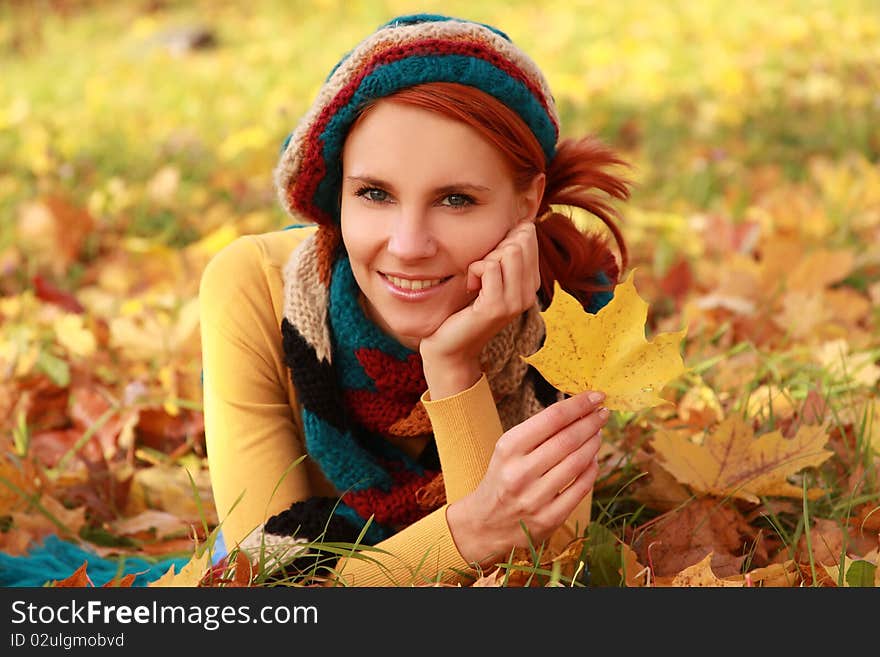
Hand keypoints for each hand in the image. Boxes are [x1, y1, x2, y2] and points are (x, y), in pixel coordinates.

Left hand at [419, 220, 540, 394]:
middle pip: (519, 241)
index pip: (528, 236)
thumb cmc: (463, 309)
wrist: (451, 348)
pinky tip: (470, 288)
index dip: (502, 238)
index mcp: (529, 284)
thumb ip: (502, 255)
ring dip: (483, 260)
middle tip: (480, 272)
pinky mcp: (497, 307)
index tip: (488, 263)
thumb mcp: (488, 279)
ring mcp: (515, 302)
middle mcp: (528, 293)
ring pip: (508, 251)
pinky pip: (489, 266)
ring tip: (476, 282)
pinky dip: (474, 270)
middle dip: (494, 247)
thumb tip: (517, 222)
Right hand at [446, 389, 608, 567]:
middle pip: (568, 439)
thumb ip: (538, 431)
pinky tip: (593, 460)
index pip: (552, 418)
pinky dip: (592, 470)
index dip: (579, 404)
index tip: (596, 396)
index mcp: (508, 448)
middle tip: (603, 412)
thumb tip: (578, 410)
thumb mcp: (508, 450)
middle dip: (591, 422)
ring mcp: (535, 498)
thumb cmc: (502, 477)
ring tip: (598, 433)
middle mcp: (520, 472)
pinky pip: (581, 488)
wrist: (486, 523)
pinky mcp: (549, 519)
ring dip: (594, 444)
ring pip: (578, 462)